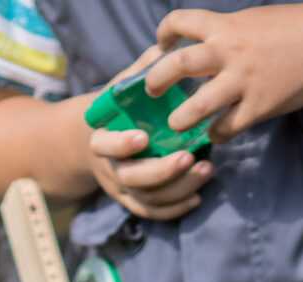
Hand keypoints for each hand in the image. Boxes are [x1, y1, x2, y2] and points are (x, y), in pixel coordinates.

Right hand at [87, 46, 212, 219]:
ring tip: (206, 169)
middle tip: (188, 157)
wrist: (96, 142)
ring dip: (178, 188)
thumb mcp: (120, 89)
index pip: (105, 145)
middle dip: (161, 171)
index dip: (121, 144)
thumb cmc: (115, 111)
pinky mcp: (134, 202)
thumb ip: (139, 72)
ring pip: (147, 199)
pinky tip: (198, 196)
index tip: (143, 136)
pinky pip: (153, 212)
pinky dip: (175, 209)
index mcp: (100, 139)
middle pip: (132, 178)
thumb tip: (163, 48)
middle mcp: (109, 168)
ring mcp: (121, 189)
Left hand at [151, 6, 302, 138]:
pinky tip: (215, 135)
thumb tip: (210, 41)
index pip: (180, 22)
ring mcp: (243, 81)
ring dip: (181, 118)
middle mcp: (228, 52)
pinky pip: (228, 127)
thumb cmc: (296, 29)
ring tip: (175, 124)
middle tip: (151, 90)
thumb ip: (229, 32)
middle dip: (157, 79)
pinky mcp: (259, 106)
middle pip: (178, 65)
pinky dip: (216, 134)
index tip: (160, 45)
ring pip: (197, 105)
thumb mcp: (254, 20)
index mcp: (226, 26)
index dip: (164, 33)